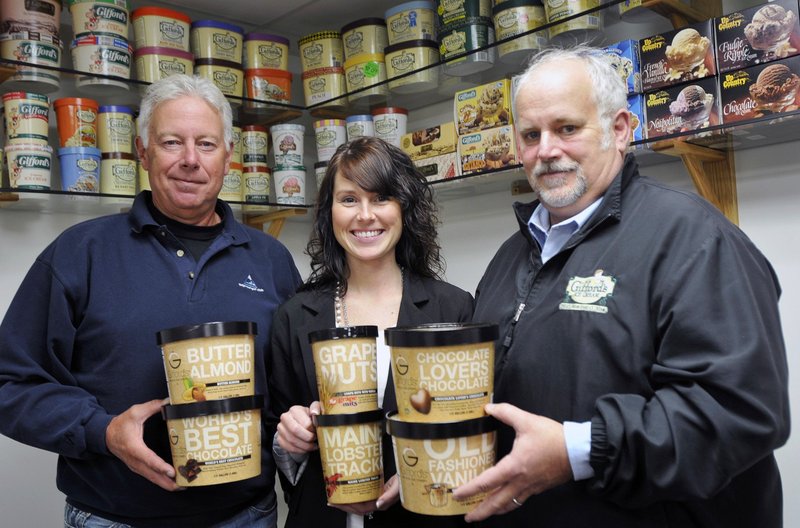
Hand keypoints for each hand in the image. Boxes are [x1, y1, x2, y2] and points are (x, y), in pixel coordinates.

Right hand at [105, 398, 179, 491]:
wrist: (106, 435)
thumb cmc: (121, 424)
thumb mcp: (135, 412)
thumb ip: (152, 406)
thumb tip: (168, 402)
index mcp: (134, 447)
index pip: (149, 459)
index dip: (160, 466)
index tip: (172, 472)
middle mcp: (135, 460)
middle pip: (152, 475)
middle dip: (168, 482)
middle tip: (184, 484)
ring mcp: (136, 466)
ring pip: (152, 478)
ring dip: (166, 483)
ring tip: (183, 485)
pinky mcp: (138, 468)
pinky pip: (151, 476)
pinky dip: (161, 480)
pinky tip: (173, 482)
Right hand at [277, 402, 319, 453]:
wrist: (299, 423)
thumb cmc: (309, 417)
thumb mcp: (315, 409)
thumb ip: (316, 409)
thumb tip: (314, 413)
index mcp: (294, 410)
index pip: (305, 423)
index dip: (313, 430)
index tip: (318, 431)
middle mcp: (285, 418)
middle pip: (296, 431)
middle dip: (308, 438)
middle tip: (315, 439)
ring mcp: (280, 429)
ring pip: (292, 441)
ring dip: (305, 446)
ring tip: (312, 445)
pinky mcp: (279, 439)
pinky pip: (289, 448)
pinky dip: (300, 450)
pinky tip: (306, 448)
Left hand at [330, 474, 399, 515]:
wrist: (409, 473)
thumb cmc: (405, 481)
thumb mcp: (397, 488)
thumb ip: (388, 497)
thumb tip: (377, 504)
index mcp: (381, 503)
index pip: (360, 509)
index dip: (348, 507)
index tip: (338, 502)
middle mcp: (378, 501)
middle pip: (357, 507)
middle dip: (344, 505)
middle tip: (333, 500)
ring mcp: (377, 496)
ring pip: (359, 501)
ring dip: (348, 499)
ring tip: (338, 494)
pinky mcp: (377, 489)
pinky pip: (363, 494)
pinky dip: (355, 492)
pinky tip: (350, 487)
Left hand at [451, 403, 571, 521]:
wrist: (579, 451)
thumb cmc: (553, 437)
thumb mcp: (527, 420)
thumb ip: (506, 412)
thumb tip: (488, 407)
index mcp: (514, 466)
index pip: (486, 482)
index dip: (470, 489)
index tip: (457, 494)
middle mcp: (520, 481)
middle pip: (496, 502)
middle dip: (480, 511)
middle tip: (467, 517)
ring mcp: (530, 487)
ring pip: (508, 505)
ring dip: (494, 511)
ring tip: (483, 514)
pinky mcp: (539, 488)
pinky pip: (520, 500)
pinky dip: (508, 505)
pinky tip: (505, 503)